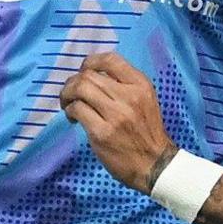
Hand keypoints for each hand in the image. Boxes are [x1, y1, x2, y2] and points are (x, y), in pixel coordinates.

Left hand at [58, 51, 177, 191]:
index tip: (83, 72)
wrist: (155, 164)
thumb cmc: (146, 132)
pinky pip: (77, 110)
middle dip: (73, 82)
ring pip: (80, 89)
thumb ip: (124, 85)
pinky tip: (73, 118)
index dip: (90, 62)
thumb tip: (92, 76)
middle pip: (89, 75)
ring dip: (67, 95)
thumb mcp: (144, 100)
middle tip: (70, 94)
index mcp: (140, 85)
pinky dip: (70, 111)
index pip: (110, 59)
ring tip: (68, 105)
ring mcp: (115, 115)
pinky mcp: (102, 132)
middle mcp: (129, 96)